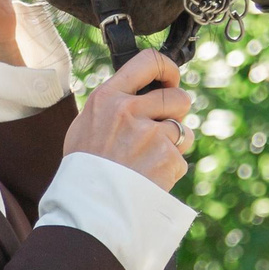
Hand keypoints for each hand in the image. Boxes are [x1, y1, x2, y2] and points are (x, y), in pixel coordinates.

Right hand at [64, 50, 192, 190]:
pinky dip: (170, 169)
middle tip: (161, 130)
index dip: (168, 69)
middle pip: (178, 97)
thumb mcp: (86, 125)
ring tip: (149, 161)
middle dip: (177, 114)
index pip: (148, 61)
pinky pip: (180, 158)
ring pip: (184, 130)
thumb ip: (112, 105)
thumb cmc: (84, 168)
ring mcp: (150, 134)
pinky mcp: (166, 158)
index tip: (171, 80)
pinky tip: (150, 178)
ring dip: (174, 145)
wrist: (86, 207)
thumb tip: (137, 92)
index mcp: (108, 97)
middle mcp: (129, 110)